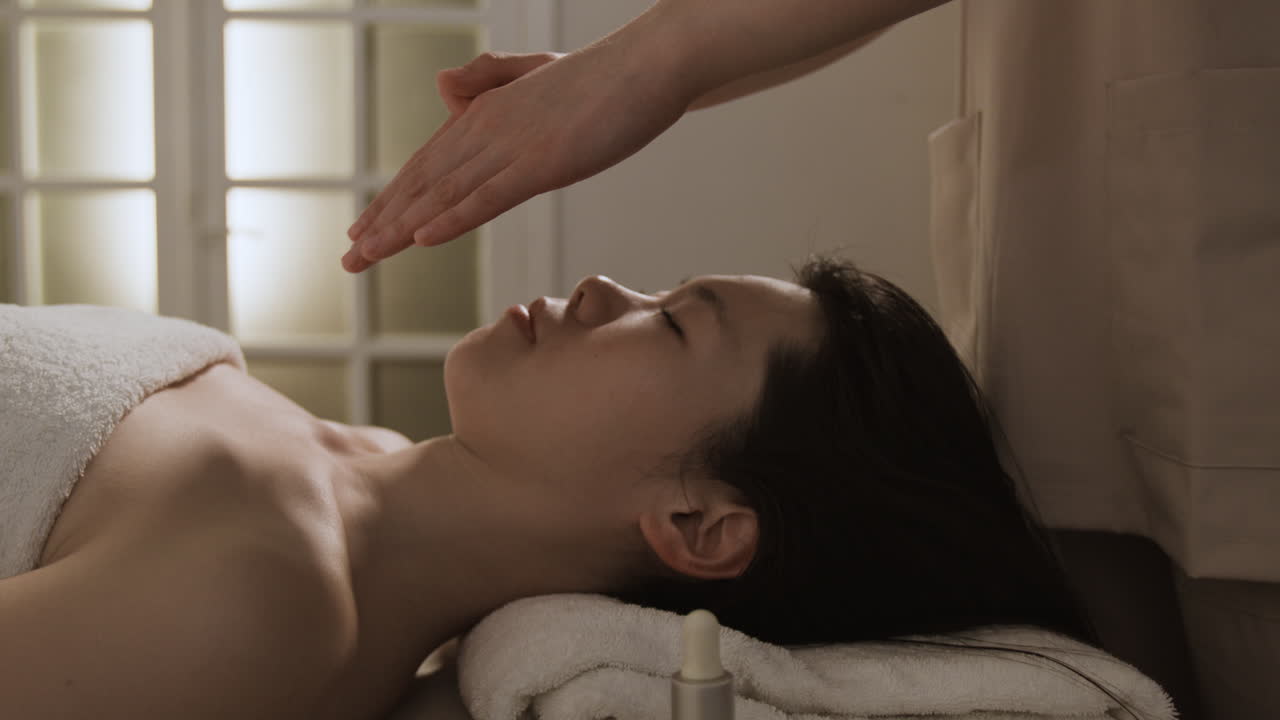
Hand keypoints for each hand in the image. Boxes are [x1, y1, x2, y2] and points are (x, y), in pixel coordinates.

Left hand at [343, 43, 692, 272]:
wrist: (652, 63)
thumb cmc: (605, 78)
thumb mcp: (538, 77)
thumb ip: (489, 82)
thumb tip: (442, 88)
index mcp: (487, 113)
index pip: (429, 164)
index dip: (393, 199)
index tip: (364, 231)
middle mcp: (488, 128)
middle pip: (424, 183)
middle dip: (382, 223)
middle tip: (348, 259)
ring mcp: (513, 146)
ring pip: (445, 194)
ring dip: (400, 230)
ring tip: (363, 258)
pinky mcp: (543, 162)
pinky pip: (488, 196)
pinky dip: (451, 218)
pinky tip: (420, 239)